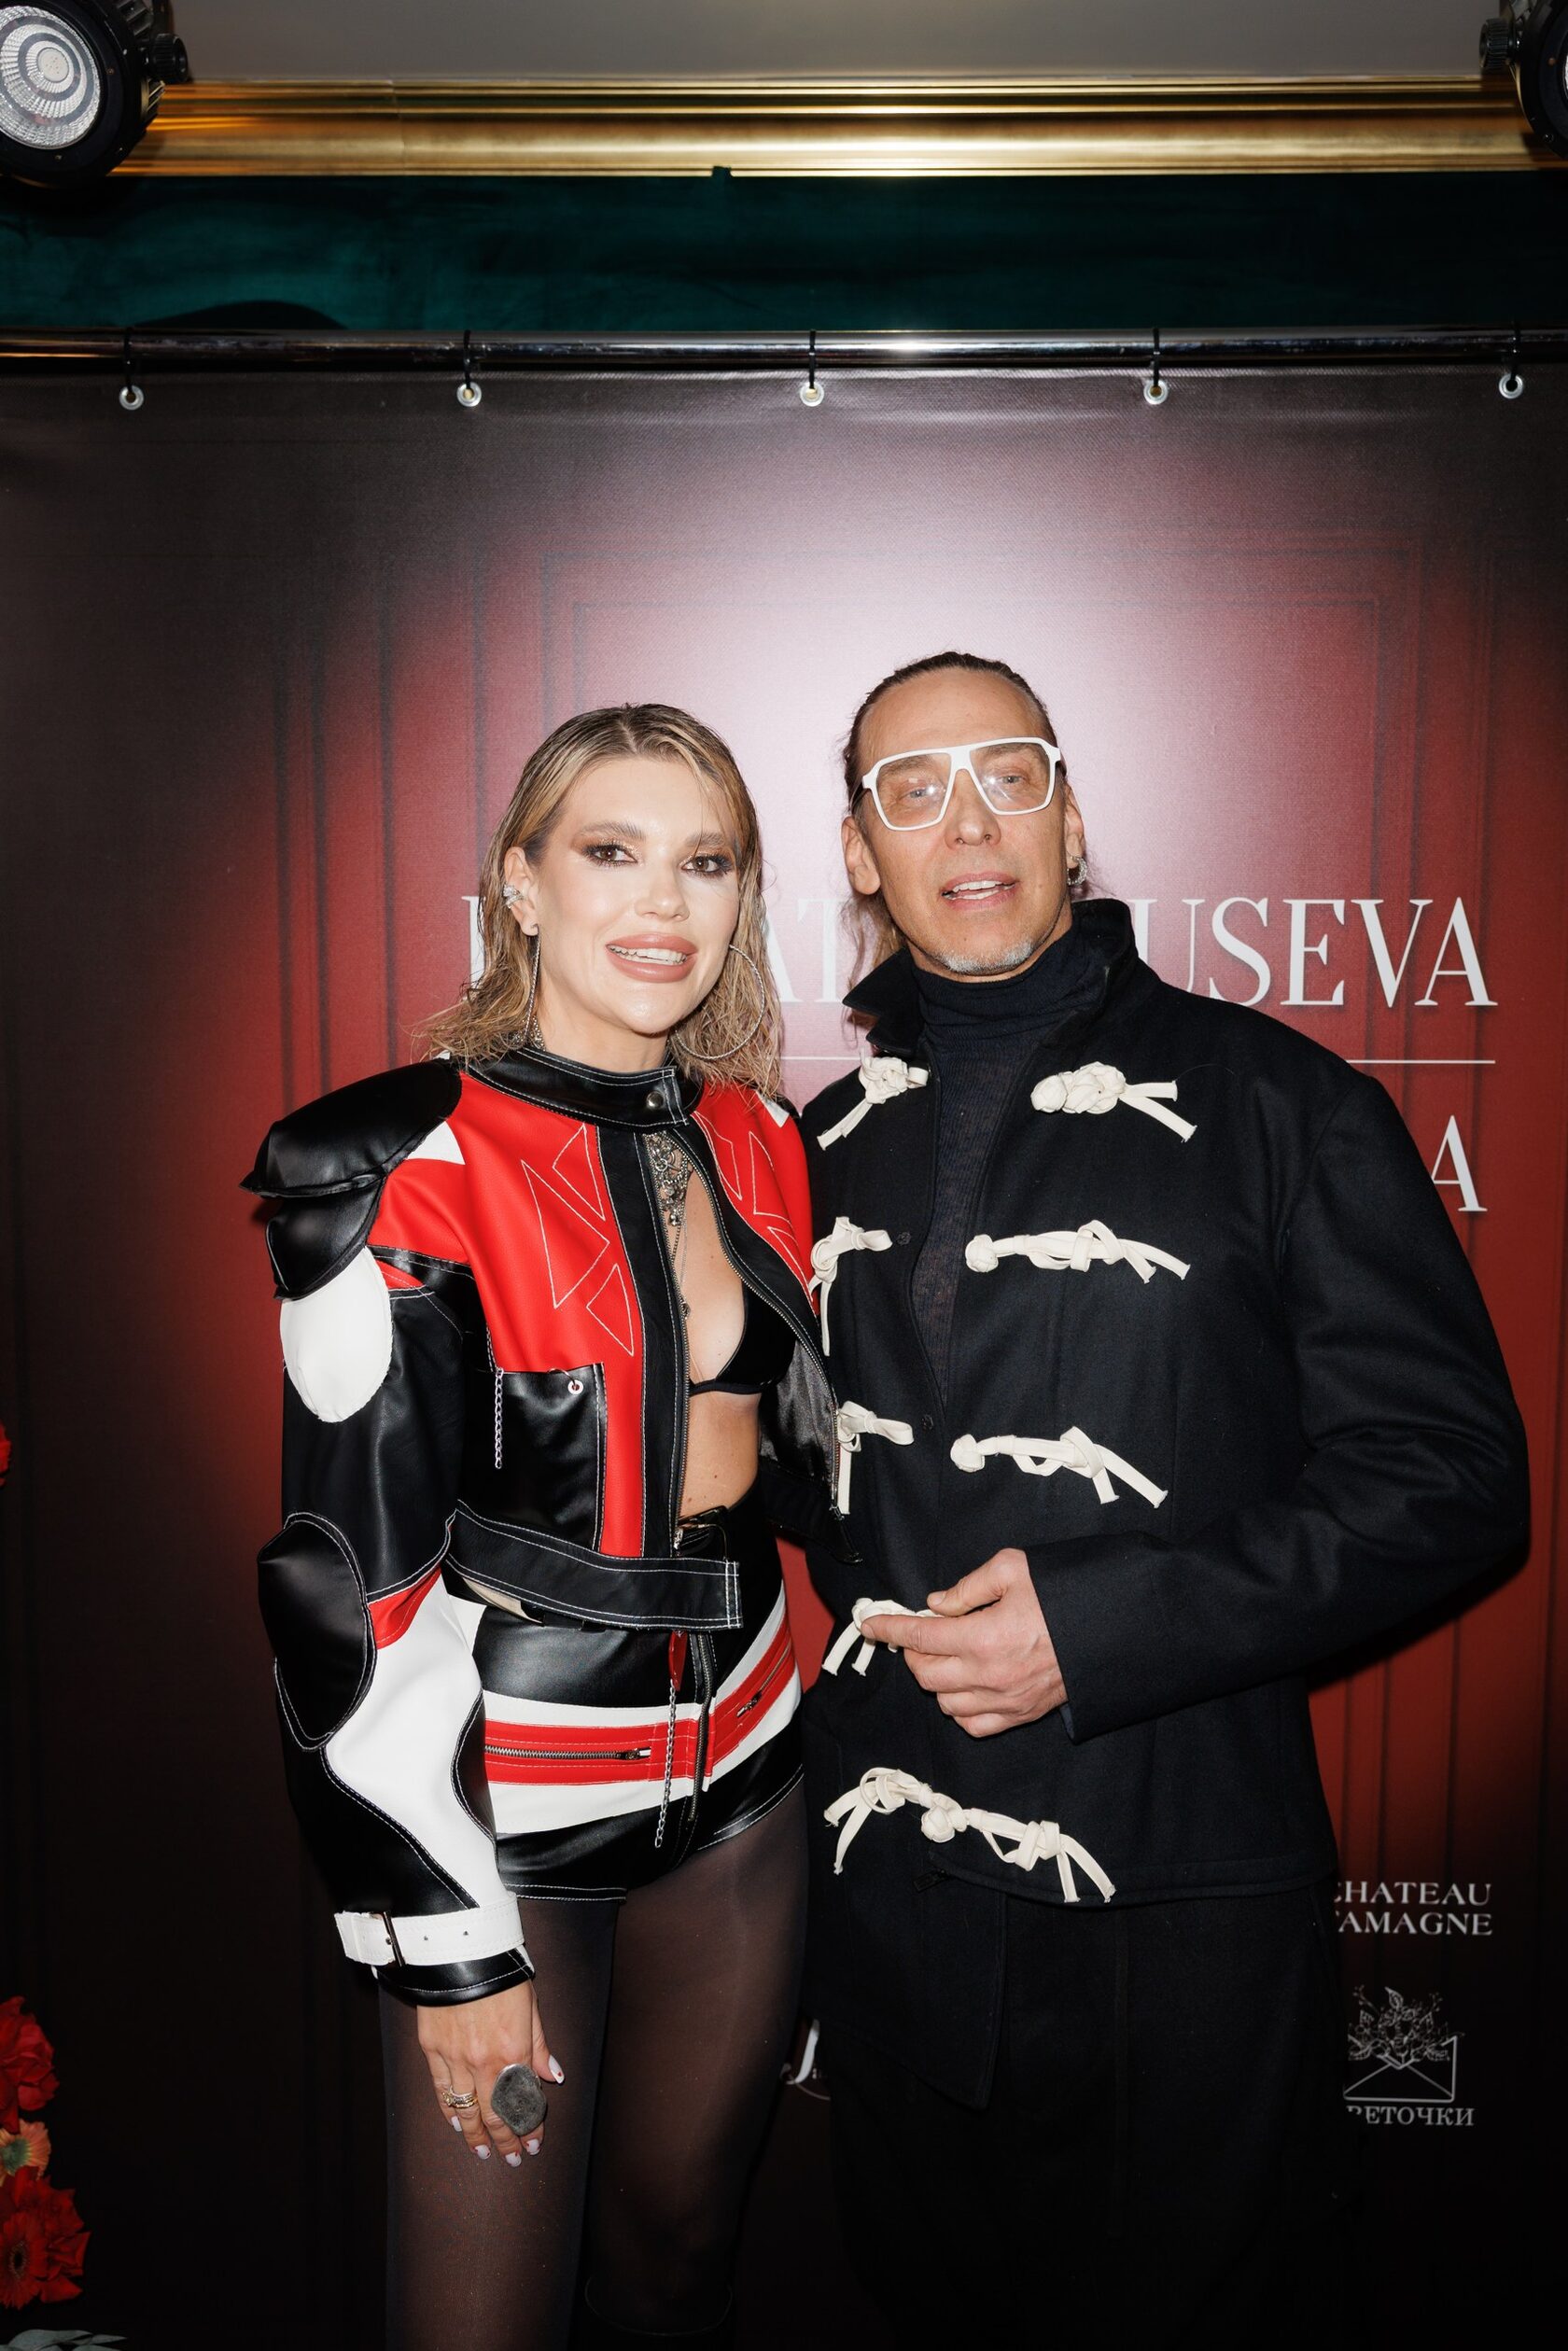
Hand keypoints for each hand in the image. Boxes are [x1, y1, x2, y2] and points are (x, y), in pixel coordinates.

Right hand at [417, 1978, 562, 2165]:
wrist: (459, 1951)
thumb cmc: (502, 1974)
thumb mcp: (530, 2005)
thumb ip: (539, 2045)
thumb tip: (553, 2077)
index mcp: (513, 2051)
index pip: (524, 2102)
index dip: (530, 2127)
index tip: (535, 2143)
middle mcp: (484, 2062)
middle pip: (496, 2113)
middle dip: (506, 2140)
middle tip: (513, 2159)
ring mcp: (455, 2058)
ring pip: (467, 2109)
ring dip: (476, 2135)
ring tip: (484, 2152)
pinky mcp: (432, 2049)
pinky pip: (442, 2090)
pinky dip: (450, 2111)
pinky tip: (457, 2124)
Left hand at [860, 1547, 1065, 1737]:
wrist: (1108, 1630)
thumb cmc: (1064, 1595)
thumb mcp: (1013, 1570)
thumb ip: (967, 1588)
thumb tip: (936, 1606)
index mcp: (983, 1637)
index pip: (919, 1637)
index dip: (889, 1628)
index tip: (871, 1623)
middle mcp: (988, 1675)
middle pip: (925, 1674)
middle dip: (913, 1652)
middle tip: (922, 1634)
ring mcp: (1004, 1700)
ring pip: (944, 1703)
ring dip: (935, 1680)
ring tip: (946, 1657)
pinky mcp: (1020, 1715)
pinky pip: (973, 1725)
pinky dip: (958, 1708)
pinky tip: (964, 1686)